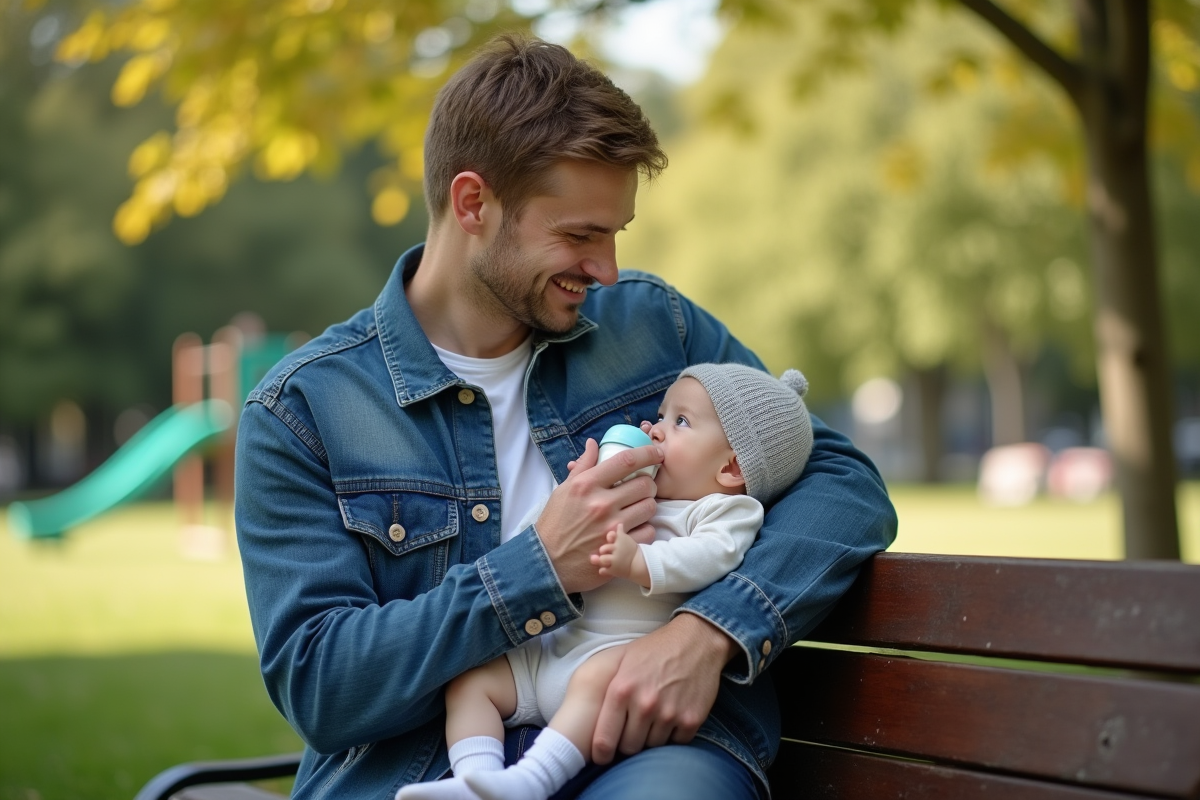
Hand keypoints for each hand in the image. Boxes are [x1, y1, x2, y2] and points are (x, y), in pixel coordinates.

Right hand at [537, 438, 662, 593]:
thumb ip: (583, 466)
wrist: (547, 562)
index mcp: (587, 485)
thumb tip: (593, 444)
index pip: (626, 460)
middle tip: (642, 488)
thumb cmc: (555, 524)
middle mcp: (601, 503)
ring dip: (647, 506)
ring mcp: (612, 527)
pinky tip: (634, 529)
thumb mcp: (564, 490)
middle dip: (648, 484)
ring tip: (636, 508)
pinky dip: (644, 529)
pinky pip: (648, 531)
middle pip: (645, 484)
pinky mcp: (619, 547)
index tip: (656, 453)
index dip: (647, 453)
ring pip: (650, 507)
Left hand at [591, 613, 736, 763]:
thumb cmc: (654, 649)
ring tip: (654, 719)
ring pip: (652, 747)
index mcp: (621, 690)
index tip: (603, 757)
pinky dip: (673, 736)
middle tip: (632, 731)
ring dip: (651, 738)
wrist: (696, 639)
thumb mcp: (622, 659)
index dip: (601, 754)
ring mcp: (669, 713)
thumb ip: (607, 688)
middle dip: (628, 743)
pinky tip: (672, 717)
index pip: (604, 741)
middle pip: (629, 748)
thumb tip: (588, 717)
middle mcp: (644, 704)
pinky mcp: (691, 719)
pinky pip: (676, 743)